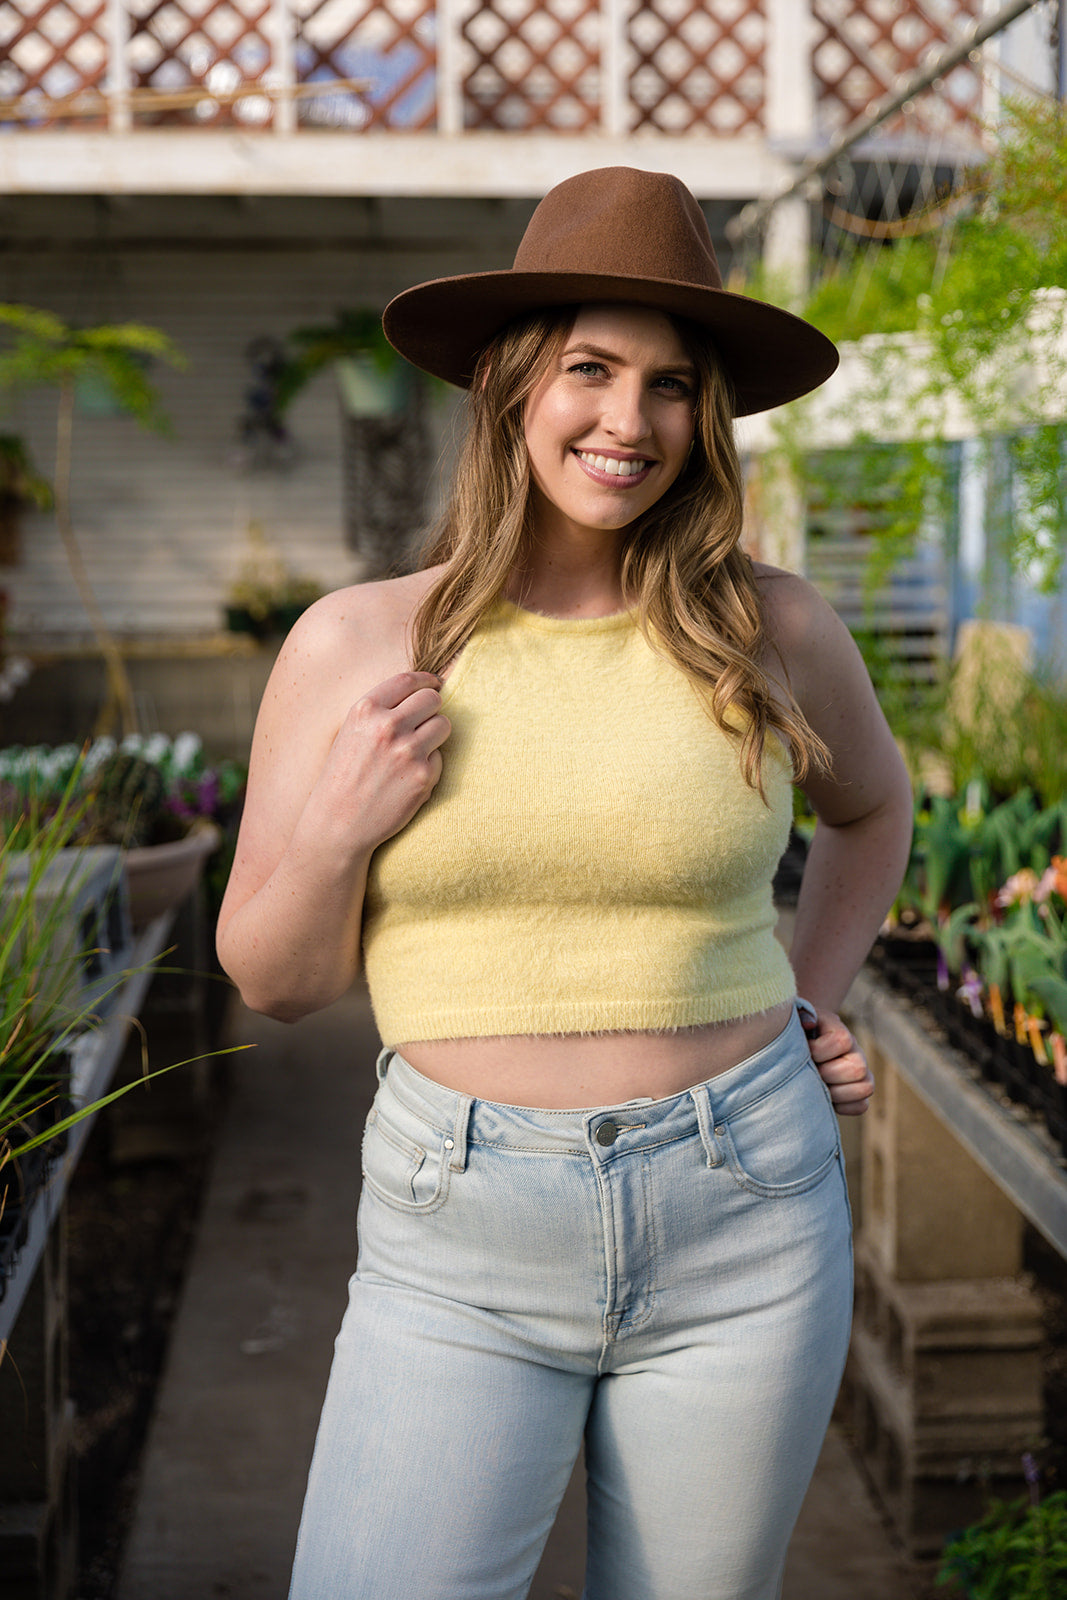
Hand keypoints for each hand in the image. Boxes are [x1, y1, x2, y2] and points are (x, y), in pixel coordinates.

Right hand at [320, 670, 450, 851]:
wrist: (337, 823)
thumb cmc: (341, 777)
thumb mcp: (351, 733)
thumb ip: (380, 713)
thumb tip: (419, 693)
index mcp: (366, 710)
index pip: (408, 680)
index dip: (426, 680)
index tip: (434, 684)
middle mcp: (388, 726)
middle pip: (431, 699)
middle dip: (432, 707)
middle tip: (426, 720)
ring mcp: (408, 751)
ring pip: (443, 724)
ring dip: (436, 734)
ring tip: (416, 750)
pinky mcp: (423, 776)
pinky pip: (440, 757)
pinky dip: (430, 765)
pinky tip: (408, 778)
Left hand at [800, 1005, 873, 1116]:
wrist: (800, 1041)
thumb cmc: (794, 1030)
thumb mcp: (793, 1017)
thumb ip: (801, 1015)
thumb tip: (809, 1024)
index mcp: (839, 1030)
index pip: (843, 1041)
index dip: (819, 1050)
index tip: (804, 1050)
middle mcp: (854, 1050)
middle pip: (858, 1067)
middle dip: (828, 1074)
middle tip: (811, 1072)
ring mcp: (859, 1071)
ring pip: (866, 1087)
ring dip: (838, 1093)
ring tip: (818, 1086)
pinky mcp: (856, 1091)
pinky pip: (862, 1105)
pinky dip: (844, 1106)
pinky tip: (826, 1098)